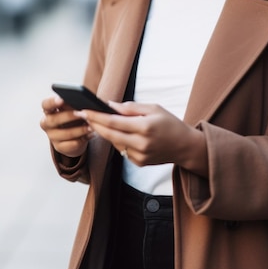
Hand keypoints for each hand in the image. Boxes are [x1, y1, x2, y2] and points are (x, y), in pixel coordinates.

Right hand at [40, 95, 93, 157]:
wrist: (75, 135)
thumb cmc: (74, 116)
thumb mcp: (73, 108)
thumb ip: (75, 102)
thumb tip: (85, 98)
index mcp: (48, 110)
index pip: (46, 104)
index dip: (52, 102)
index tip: (62, 99)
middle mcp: (47, 123)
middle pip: (54, 120)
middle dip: (69, 116)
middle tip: (83, 114)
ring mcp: (52, 136)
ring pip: (65, 134)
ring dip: (80, 130)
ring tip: (91, 126)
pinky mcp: (59, 147)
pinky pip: (71, 144)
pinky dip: (82, 139)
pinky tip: (90, 134)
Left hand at [78, 101, 207, 175]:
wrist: (185, 146)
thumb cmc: (170, 123)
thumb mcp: (154, 108)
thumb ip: (131, 108)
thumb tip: (110, 105)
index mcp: (145, 127)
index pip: (114, 122)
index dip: (97, 116)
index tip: (85, 110)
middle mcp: (141, 144)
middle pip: (110, 135)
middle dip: (95, 124)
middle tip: (83, 115)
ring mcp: (140, 156)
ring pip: (114, 143)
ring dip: (105, 133)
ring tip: (96, 121)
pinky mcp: (139, 163)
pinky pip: (122, 150)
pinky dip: (117, 141)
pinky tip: (115, 133)